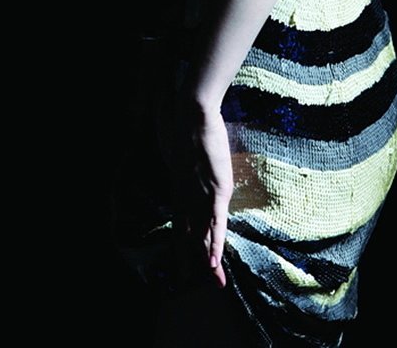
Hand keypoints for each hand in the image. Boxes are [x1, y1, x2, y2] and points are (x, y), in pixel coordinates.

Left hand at [166, 98, 233, 287]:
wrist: (193, 114)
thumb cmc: (189, 126)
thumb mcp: (189, 152)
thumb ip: (192, 165)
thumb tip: (198, 166)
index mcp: (181, 191)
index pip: (183, 226)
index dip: (185, 248)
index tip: (187, 267)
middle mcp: (188, 198)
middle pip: (192, 236)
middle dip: (197, 261)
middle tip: (202, 283)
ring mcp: (201, 196)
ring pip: (205, 235)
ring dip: (209, 260)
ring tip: (214, 281)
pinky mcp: (215, 191)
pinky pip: (215, 223)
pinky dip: (215, 243)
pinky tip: (213, 261)